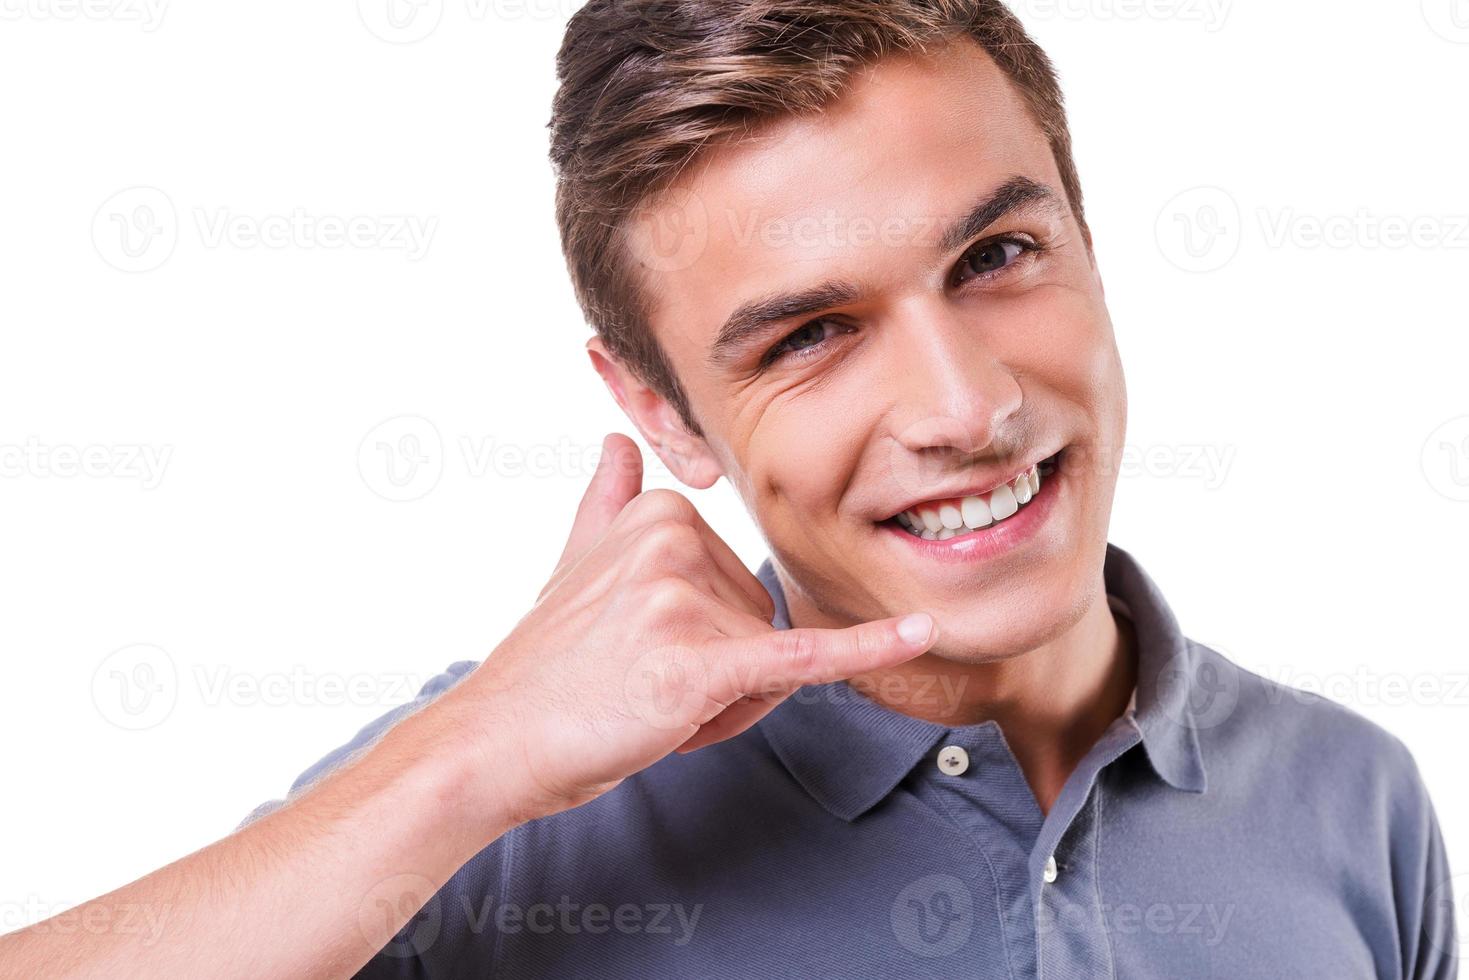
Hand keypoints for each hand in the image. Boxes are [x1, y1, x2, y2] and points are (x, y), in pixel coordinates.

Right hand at [449, 433, 937, 823]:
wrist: (495, 741)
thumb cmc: (544, 668)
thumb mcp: (572, 565)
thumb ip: (606, 501)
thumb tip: (617, 442)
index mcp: (660, 512)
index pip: (742, 585)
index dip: (707, 637)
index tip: (640, 653)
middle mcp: (674, 541)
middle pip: (762, 622)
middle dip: (723, 674)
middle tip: (644, 690)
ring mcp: (684, 598)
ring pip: (770, 664)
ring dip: (726, 706)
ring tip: (650, 707)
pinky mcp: (697, 661)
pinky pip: (801, 658)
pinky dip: (866, 650)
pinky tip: (920, 634)